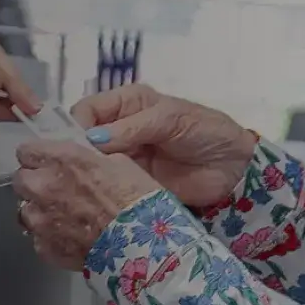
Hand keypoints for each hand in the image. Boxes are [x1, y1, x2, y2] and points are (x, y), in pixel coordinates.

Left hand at [12, 138, 166, 268]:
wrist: (143, 247)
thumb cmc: (138, 202)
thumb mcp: (119, 163)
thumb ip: (87, 158)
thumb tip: (78, 160)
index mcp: (60, 160)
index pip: (26, 151)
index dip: (37, 158)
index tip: (46, 163)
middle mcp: (42, 187)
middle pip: (21, 180)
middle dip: (36, 183)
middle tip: (57, 191)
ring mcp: (39, 220)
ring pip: (25, 210)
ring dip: (40, 211)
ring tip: (65, 218)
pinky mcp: (43, 247)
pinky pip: (38, 238)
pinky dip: (50, 237)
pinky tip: (71, 237)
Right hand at [65, 84, 254, 211]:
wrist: (234, 168)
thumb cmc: (205, 131)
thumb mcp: (169, 119)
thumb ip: (131, 128)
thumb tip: (91, 140)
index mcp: (124, 104)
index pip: (85, 111)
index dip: (75, 126)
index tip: (74, 147)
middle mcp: (117, 130)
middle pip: (80, 140)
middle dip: (72, 153)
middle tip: (69, 171)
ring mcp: (121, 160)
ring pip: (88, 166)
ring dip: (82, 175)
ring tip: (76, 188)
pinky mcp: (127, 186)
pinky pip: (104, 188)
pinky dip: (96, 193)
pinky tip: (90, 199)